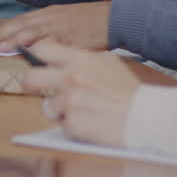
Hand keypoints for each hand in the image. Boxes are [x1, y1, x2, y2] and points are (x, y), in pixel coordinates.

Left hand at [0, 2, 109, 52]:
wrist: (114, 18)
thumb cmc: (90, 21)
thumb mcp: (64, 20)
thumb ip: (47, 30)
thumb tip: (29, 45)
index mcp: (49, 13)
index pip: (20, 21)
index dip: (2, 29)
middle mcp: (52, 18)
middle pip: (22, 25)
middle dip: (2, 34)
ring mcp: (62, 28)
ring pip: (34, 32)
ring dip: (15, 40)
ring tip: (0, 48)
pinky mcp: (73, 39)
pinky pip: (54, 45)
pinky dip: (40, 49)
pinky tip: (29, 54)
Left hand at [22, 41, 139, 147]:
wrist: (146, 116)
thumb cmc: (127, 91)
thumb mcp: (107, 63)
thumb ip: (82, 60)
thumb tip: (59, 59)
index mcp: (80, 60)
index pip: (42, 49)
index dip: (36, 56)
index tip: (37, 63)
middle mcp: (71, 78)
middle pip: (30, 79)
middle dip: (31, 85)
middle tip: (40, 90)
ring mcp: (70, 102)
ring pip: (47, 107)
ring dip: (61, 111)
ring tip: (83, 111)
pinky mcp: (73, 124)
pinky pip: (62, 126)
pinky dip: (74, 127)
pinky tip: (91, 123)